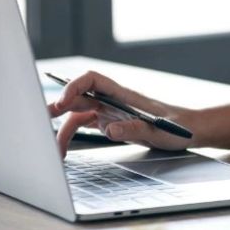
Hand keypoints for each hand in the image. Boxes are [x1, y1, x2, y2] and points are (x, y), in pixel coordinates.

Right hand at [47, 70, 195, 155]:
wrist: (190, 131)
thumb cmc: (178, 127)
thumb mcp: (159, 131)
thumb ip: (135, 129)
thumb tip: (110, 129)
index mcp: (124, 96)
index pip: (94, 80)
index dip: (75, 85)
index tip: (63, 100)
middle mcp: (114, 101)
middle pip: (80, 96)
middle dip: (59, 106)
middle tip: (39, 121)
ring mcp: (111, 111)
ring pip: (78, 114)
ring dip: (62, 127)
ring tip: (52, 148)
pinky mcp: (111, 123)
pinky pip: (85, 126)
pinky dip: (71, 135)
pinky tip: (64, 149)